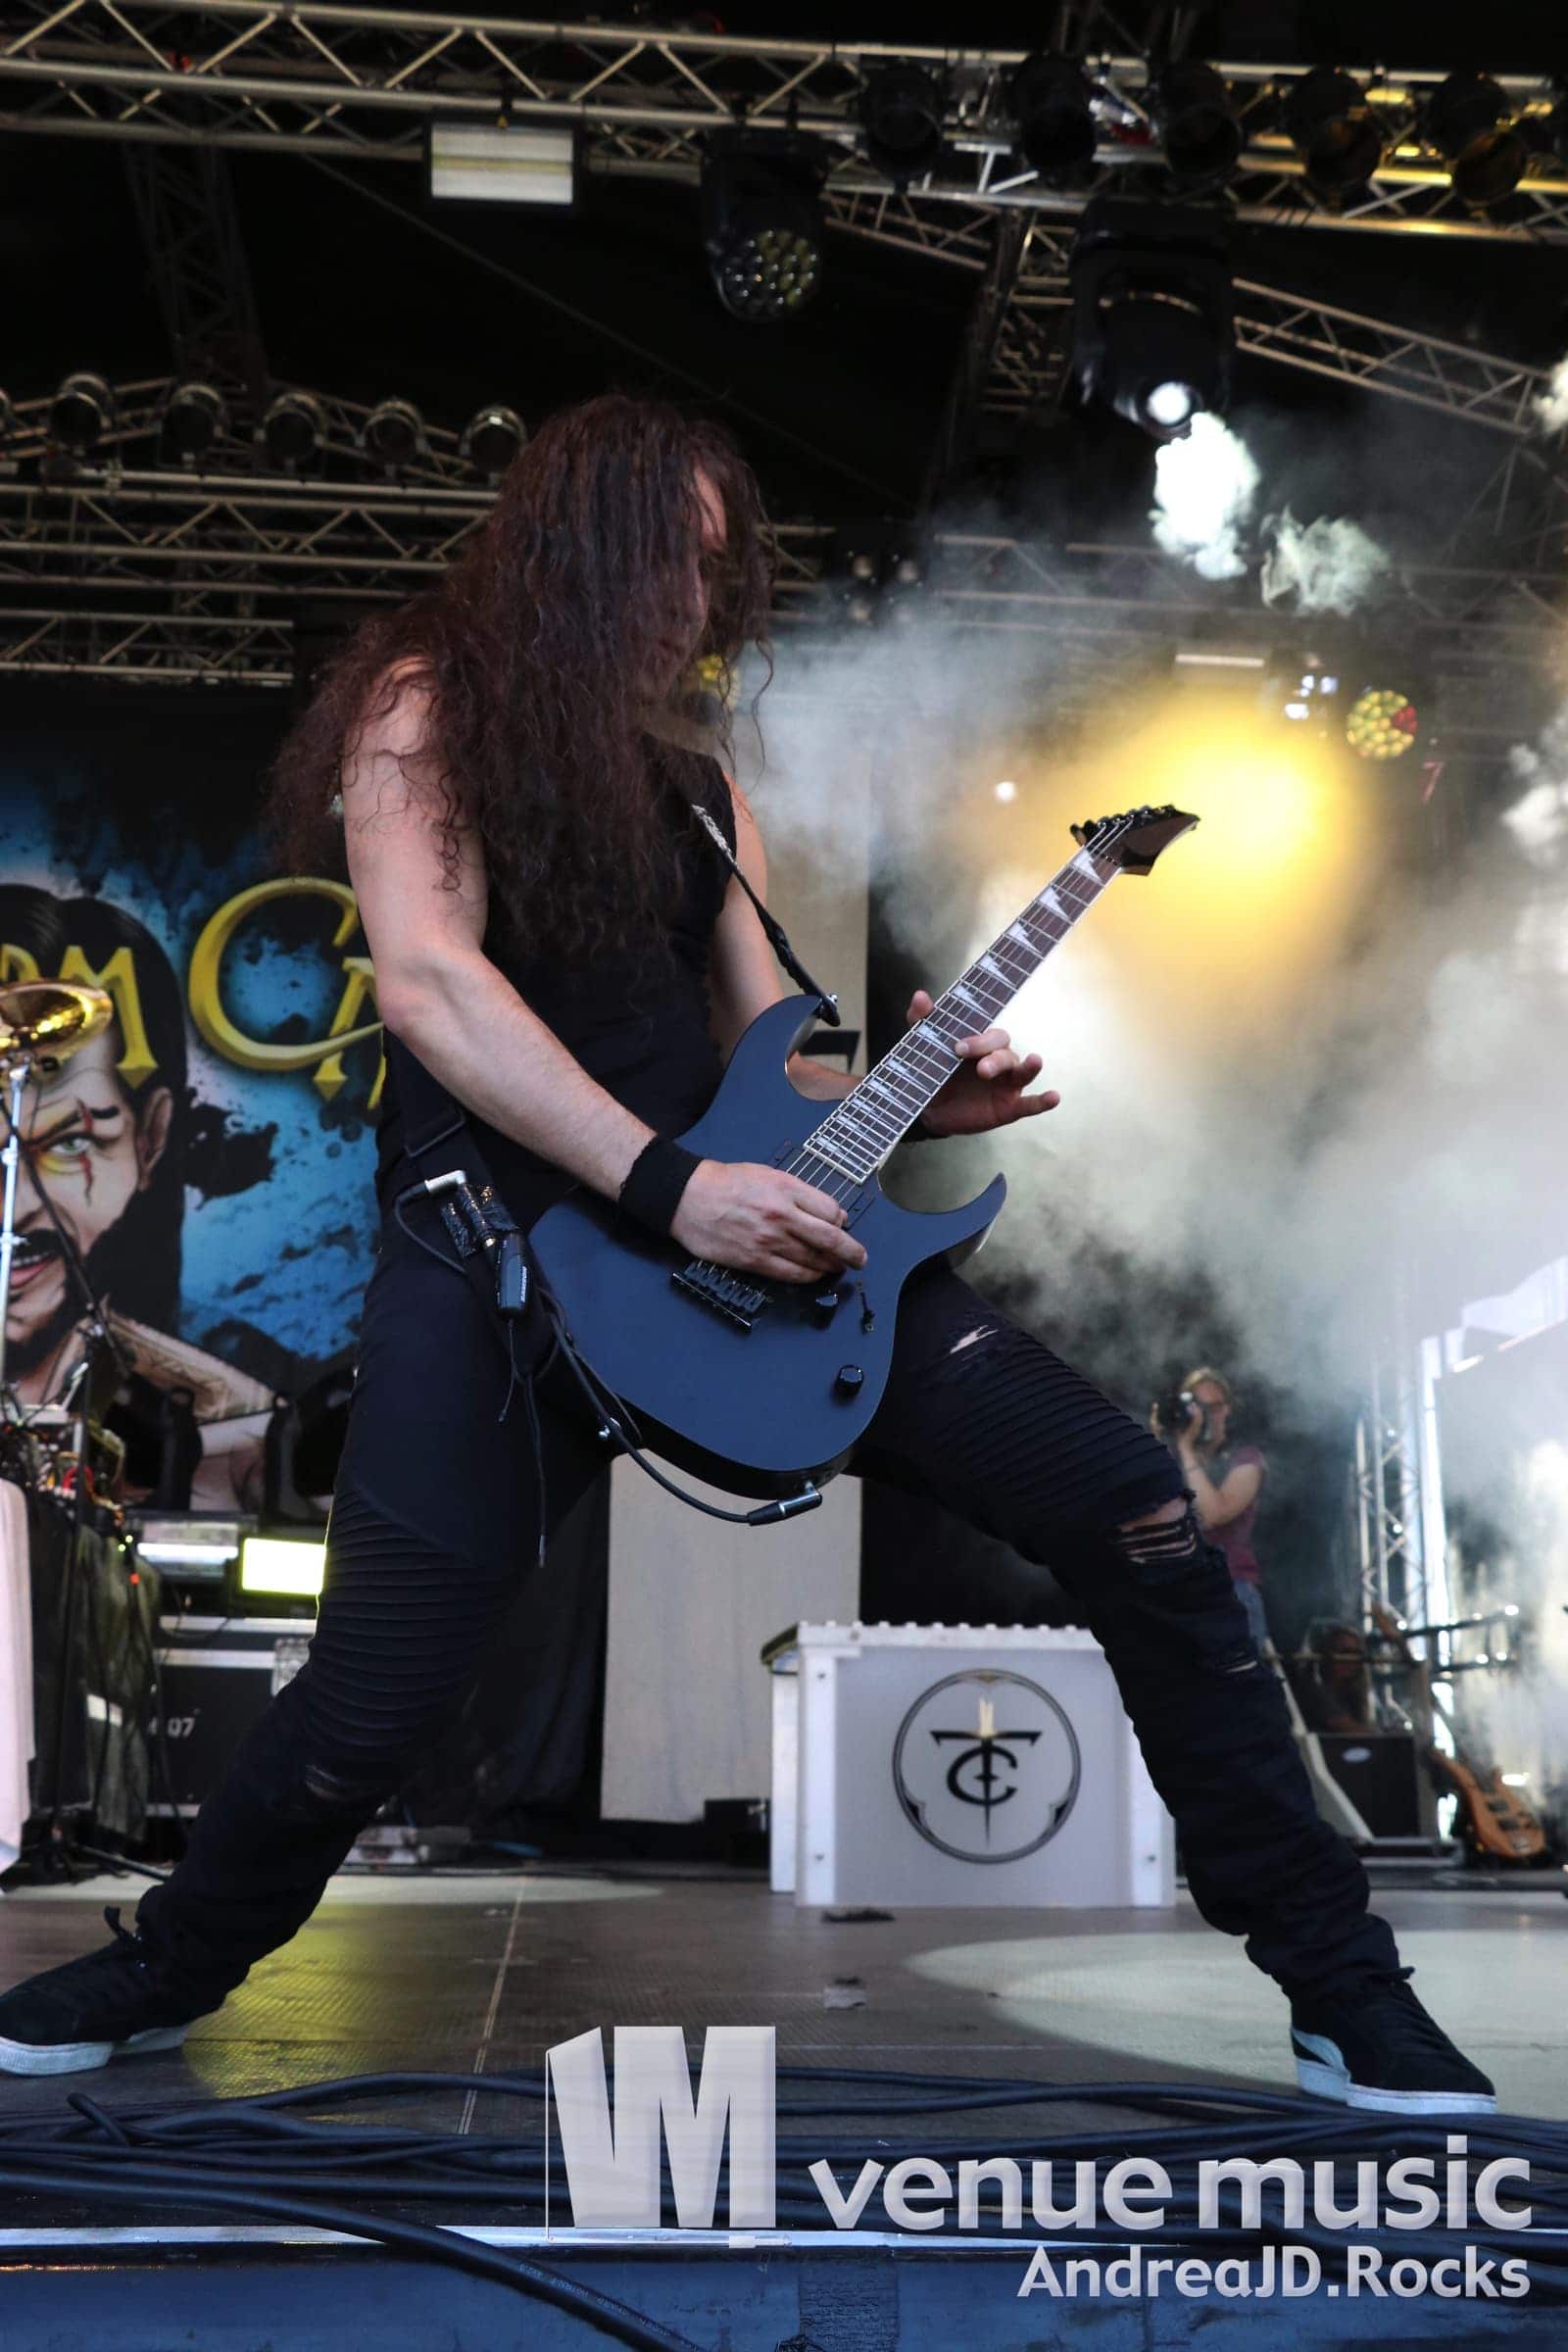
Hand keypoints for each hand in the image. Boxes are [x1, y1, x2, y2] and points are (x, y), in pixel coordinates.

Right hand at [670, 1160, 867, 1284]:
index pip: (831, 1211)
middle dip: (852, 1252)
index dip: (842, 1222)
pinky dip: (809, 1277)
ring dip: (831, 1267)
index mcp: (786, 1189)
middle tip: (861, 1259)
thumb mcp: (768, 1175)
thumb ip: (800, 1193)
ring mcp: (768, 1240)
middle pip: (830, 1239)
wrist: (688, 1198)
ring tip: (837, 1268)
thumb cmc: (727, 1183)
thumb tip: (830, 1214)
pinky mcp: (754, 1260)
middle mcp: (782, 1216)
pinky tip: (815, 1275)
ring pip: (813, 1260)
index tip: (843, 1227)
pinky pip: (791, 1274)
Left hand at [906, 989, 1060, 1138]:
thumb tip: (920, 995)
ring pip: (1022, 1072)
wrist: (930, 1109)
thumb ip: (922, 1021)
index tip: (958, 1047)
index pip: (990, 1035)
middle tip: (981, 1069)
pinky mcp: (1010, 1107)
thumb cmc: (935, 1072)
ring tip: (1035, 1060)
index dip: (979, 1040)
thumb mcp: (926, 1047)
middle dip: (995, 1058)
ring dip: (1029, 1067)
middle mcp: (999, 1060)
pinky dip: (1043, 1101)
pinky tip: (1054, 1097)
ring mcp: (1007, 1084)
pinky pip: (1031, 1104)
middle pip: (1006, 1051)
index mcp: (983, 1044)